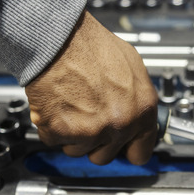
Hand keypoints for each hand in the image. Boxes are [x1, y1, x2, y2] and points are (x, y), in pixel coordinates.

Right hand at [25, 11, 157, 164]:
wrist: (58, 38)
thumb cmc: (90, 46)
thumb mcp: (131, 67)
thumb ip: (136, 99)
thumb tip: (136, 113)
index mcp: (143, 110)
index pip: (140, 152)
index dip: (127, 149)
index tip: (120, 147)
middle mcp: (120, 123)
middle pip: (106, 156)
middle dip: (94, 141)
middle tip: (86, 118)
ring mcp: (91, 131)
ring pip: (78, 150)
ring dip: (71, 134)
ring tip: (70, 106)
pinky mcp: (62, 132)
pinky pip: (53, 140)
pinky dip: (50, 126)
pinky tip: (56, 104)